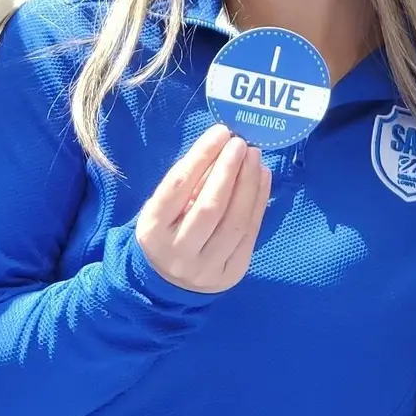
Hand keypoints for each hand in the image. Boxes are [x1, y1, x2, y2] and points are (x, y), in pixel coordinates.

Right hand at [135, 124, 271, 293]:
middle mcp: (178, 252)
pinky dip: (259, 201)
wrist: (168, 282)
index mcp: (153, 229)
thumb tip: (222, 147)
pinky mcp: (231, 274)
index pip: (178, 186)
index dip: (202, 156)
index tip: (220, 132)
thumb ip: (189, 181)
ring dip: (249, 184)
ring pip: (235, 221)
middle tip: (241, 143)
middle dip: (229, 170)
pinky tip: (263, 178)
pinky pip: (250, 233)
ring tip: (255, 158)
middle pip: (210, 206)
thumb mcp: (164, 207)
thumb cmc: (167, 230)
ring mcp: (206, 267)